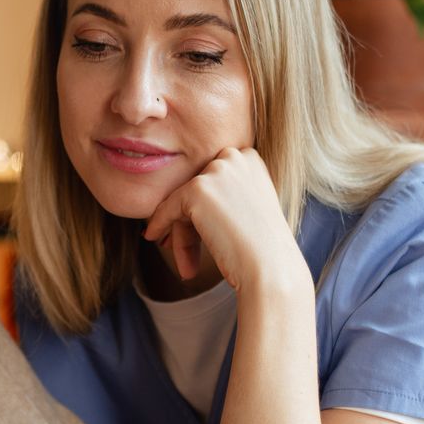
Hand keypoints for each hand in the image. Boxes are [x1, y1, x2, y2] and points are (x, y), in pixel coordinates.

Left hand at [143, 147, 307, 294]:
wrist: (270, 266)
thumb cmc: (264, 247)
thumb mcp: (248, 209)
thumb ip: (224, 196)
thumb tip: (192, 200)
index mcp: (251, 158)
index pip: (215, 178)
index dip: (205, 207)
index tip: (198, 231)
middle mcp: (236, 157)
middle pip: (198, 187)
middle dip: (189, 219)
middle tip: (183, 247)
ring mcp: (217, 170)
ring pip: (184, 199)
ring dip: (180, 229)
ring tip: (178, 256)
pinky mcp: (198, 188)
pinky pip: (168, 206)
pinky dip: (159, 222)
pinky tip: (152, 236)